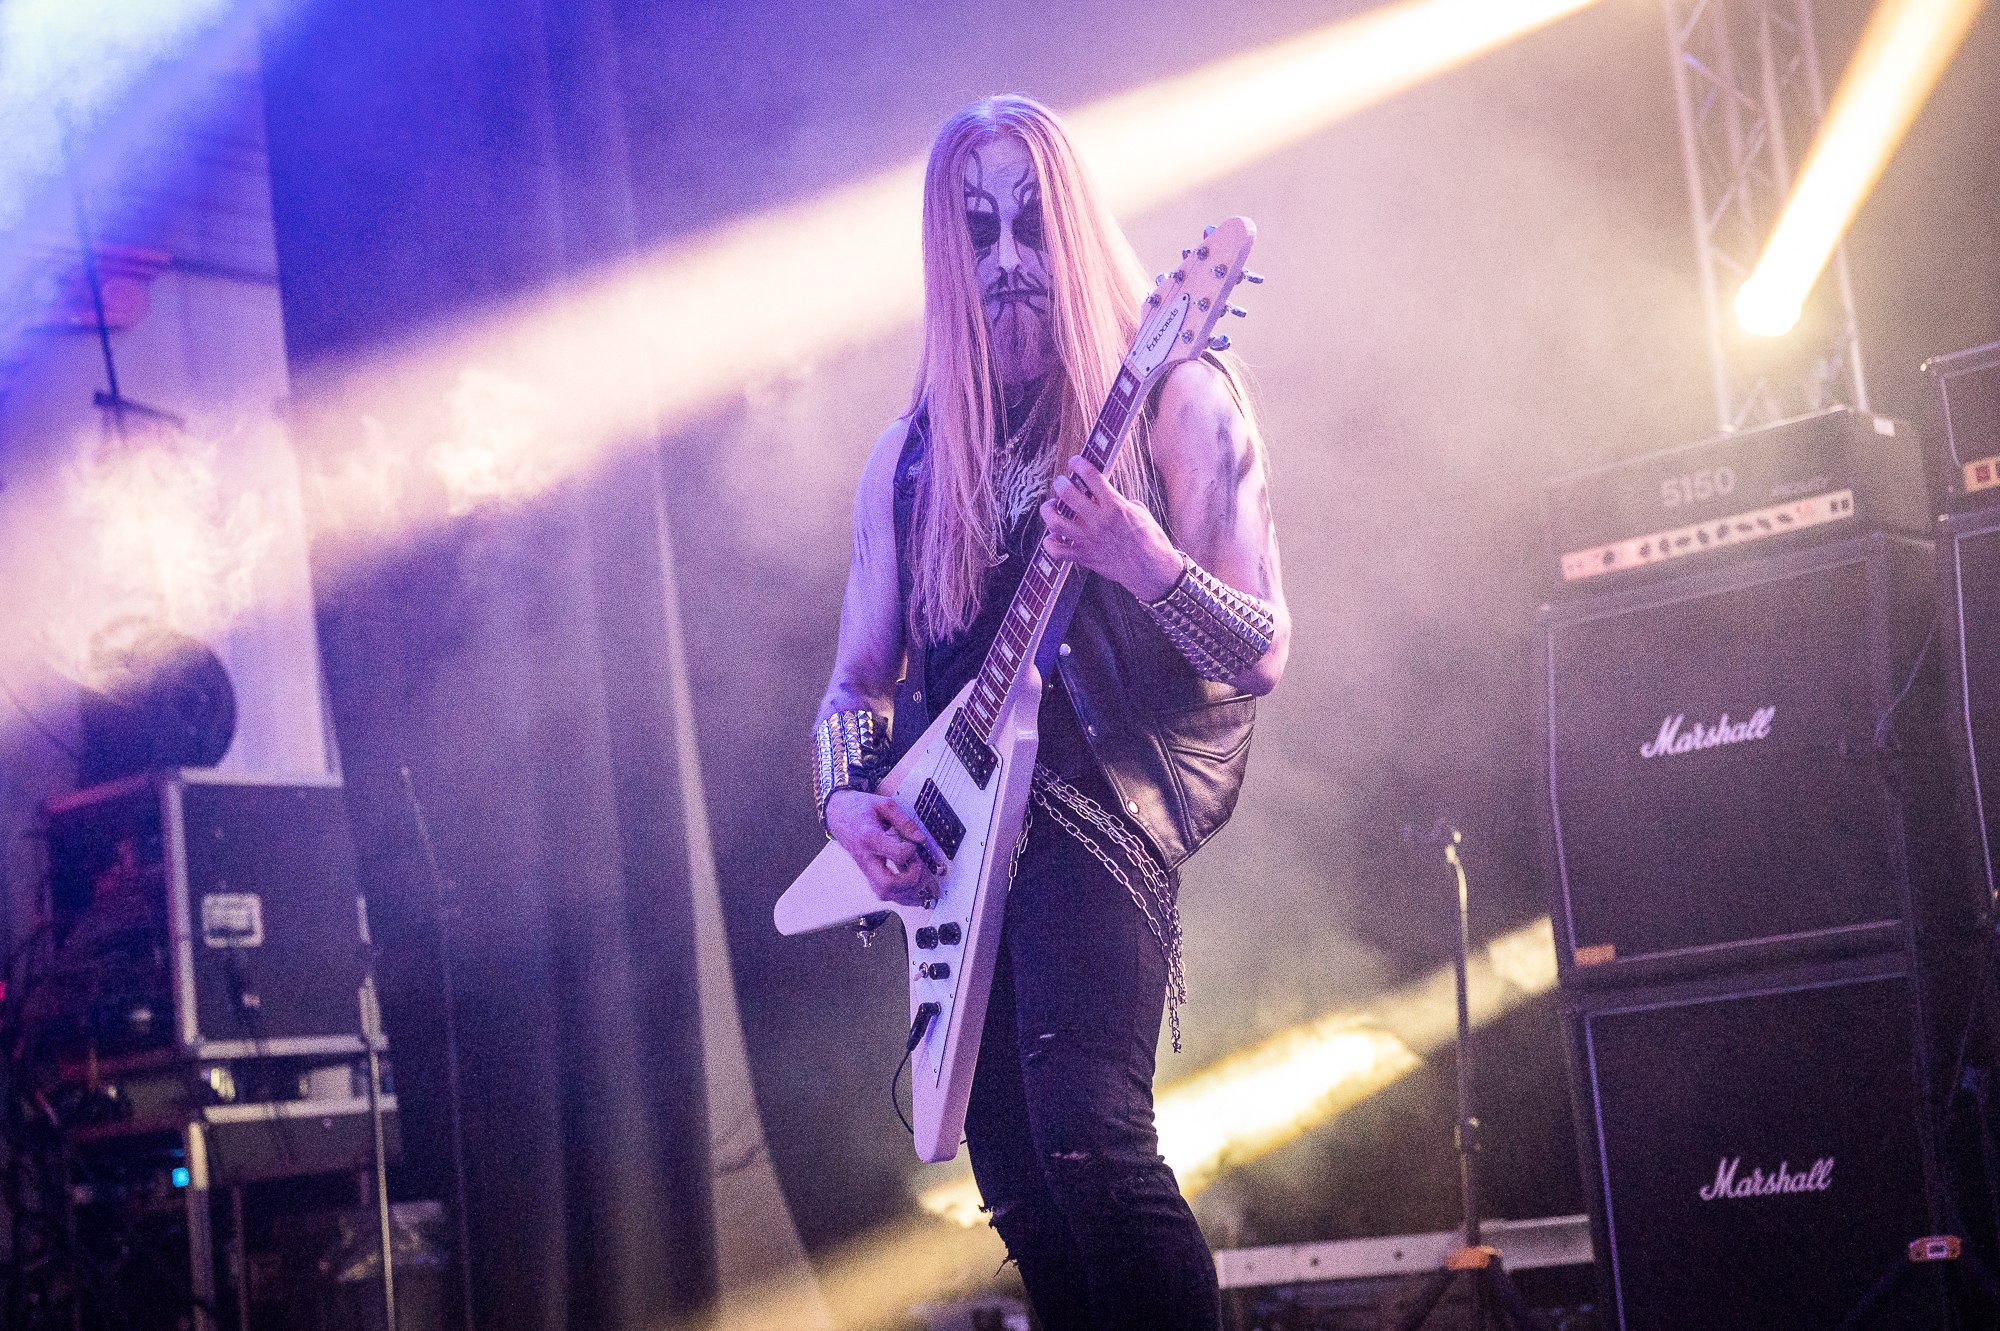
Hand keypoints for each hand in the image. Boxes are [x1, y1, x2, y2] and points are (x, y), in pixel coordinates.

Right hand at [825, 790, 938, 905]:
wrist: (838, 813)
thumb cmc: (858, 809)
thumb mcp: (883, 804)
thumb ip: (904, 821)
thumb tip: (920, 837)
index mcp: (870, 837)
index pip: (897, 854)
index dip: (911, 851)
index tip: (913, 843)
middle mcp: (866, 857)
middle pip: (887, 884)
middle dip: (910, 880)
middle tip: (917, 866)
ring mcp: (865, 867)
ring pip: (884, 893)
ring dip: (905, 891)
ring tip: (916, 876)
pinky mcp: (867, 872)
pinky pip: (881, 891)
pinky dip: (898, 893)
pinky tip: (909, 884)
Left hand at [1038, 457, 1183, 601]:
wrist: (1152, 571)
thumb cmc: (1151, 539)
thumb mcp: (1140, 512)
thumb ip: (1120, 501)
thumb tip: (1104, 498)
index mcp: (1115, 506)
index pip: (1092, 476)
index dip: (1080, 464)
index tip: (1075, 461)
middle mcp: (1098, 521)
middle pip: (1067, 494)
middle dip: (1061, 483)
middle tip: (1061, 482)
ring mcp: (1088, 540)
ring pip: (1055, 521)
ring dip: (1048, 509)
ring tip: (1051, 506)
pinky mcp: (1084, 557)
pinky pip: (1056, 551)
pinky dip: (1050, 542)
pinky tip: (1053, 536)